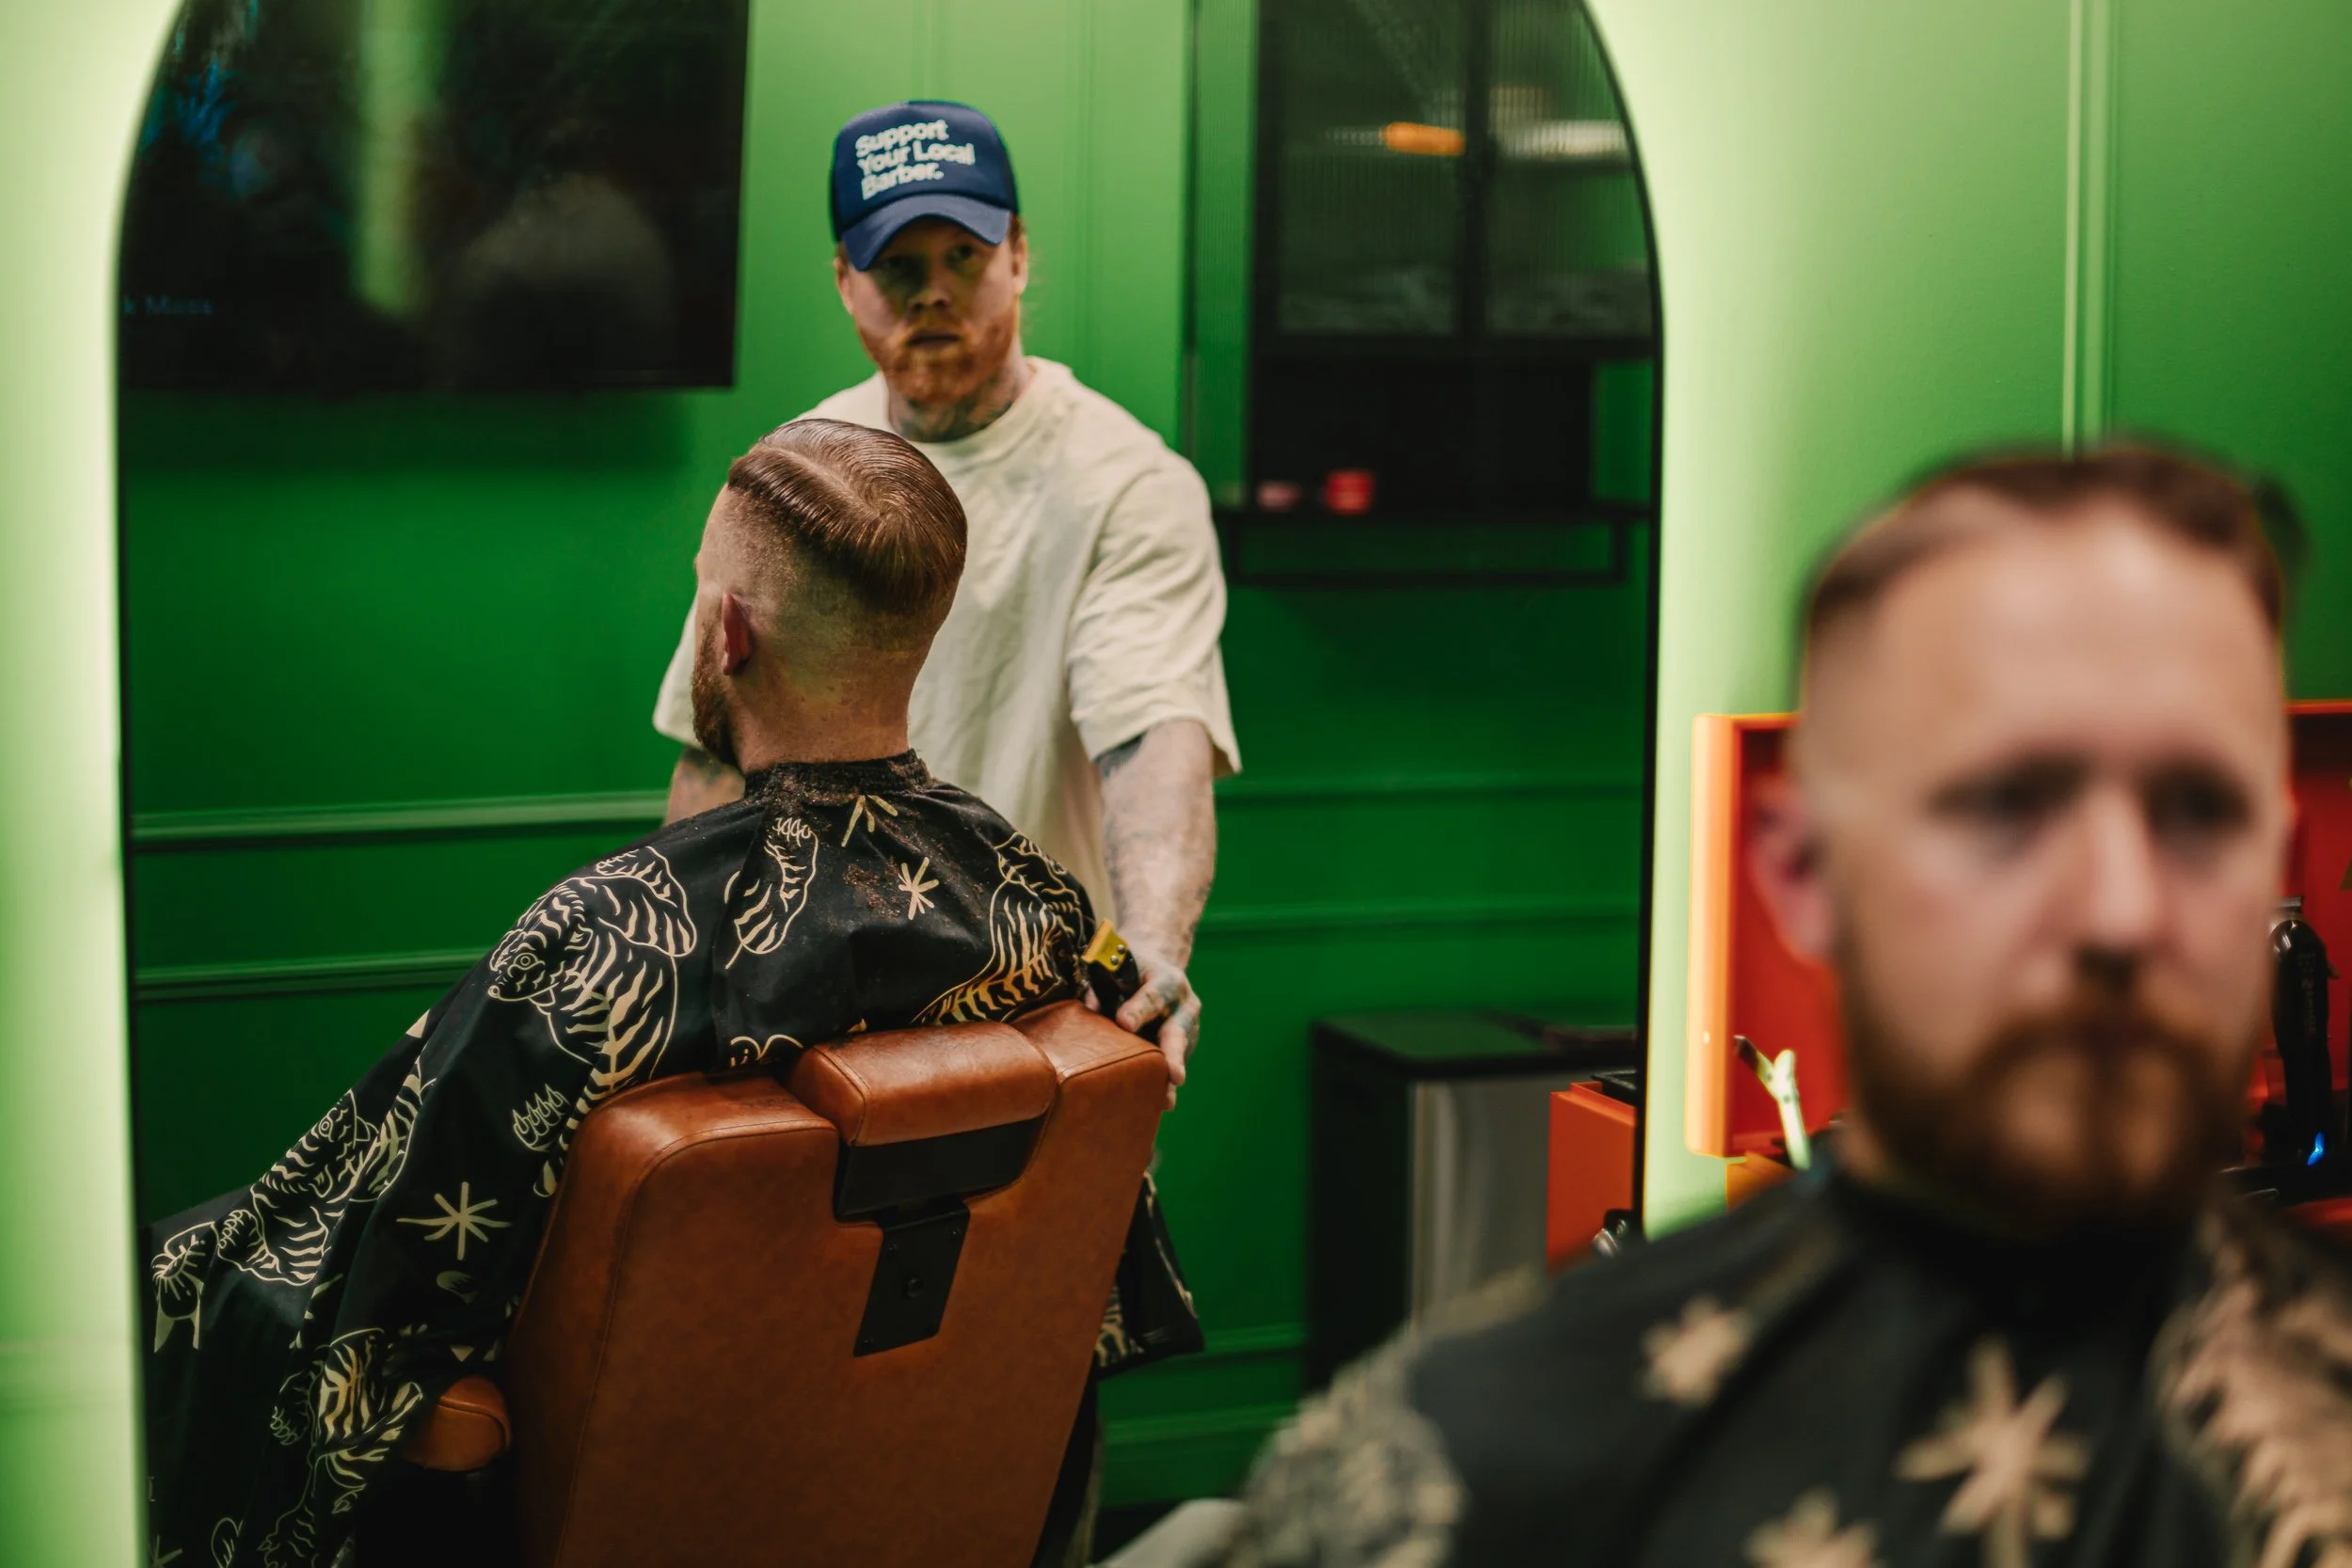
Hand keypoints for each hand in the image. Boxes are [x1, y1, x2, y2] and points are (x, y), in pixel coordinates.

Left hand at [1116, 944, 1199, 1108]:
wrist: (1157, 970)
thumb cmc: (1130, 968)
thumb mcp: (1119, 965)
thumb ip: (1104, 987)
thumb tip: (1088, 1011)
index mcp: (1167, 979)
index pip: (1154, 995)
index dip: (1139, 1009)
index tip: (1123, 1023)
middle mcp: (1184, 1005)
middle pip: (1178, 1031)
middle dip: (1173, 1054)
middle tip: (1173, 1074)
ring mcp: (1188, 1028)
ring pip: (1179, 1055)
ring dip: (1170, 1077)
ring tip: (1165, 1100)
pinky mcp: (1184, 1047)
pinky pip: (1174, 1066)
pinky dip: (1166, 1084)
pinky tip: (1161, 1103)